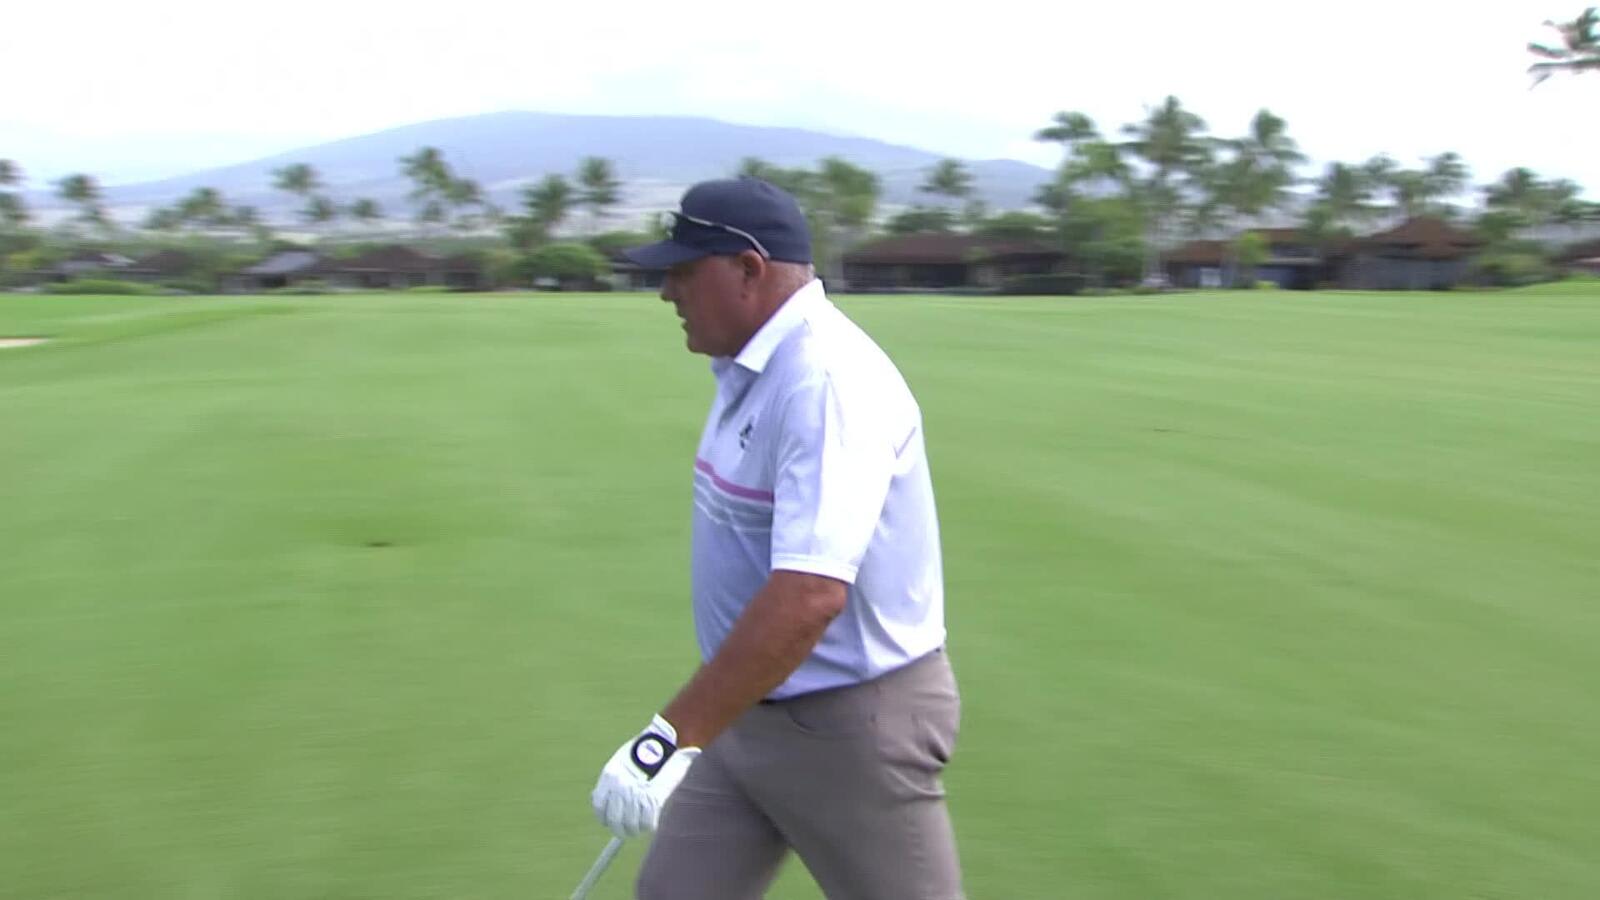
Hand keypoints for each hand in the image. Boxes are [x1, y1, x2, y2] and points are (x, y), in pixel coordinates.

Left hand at [591, 714, 700, 837]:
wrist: (672, 738)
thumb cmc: (652, 749)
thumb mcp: (626, 760)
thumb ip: (614, 780)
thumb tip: (601, 802)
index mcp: (610, 774)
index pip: (599, 806)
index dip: (605, 818)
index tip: (610, 823)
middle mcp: (619, 784)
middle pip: (615, 820)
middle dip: (622, 829)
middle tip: (628, 831)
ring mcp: (635, 791)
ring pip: (632, 824)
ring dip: (638, 828)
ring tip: (643, 825)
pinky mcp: (652, 798)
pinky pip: (648, 822)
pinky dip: (652, 825)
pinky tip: (655, 821)